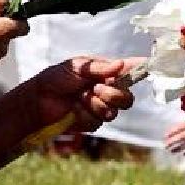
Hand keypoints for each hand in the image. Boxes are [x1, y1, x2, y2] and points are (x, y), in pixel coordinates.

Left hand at [22, 56, 139, 134]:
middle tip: (96, 88)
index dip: (138, 68)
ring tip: (82, 97)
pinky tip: (76, 108)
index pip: (127, 70)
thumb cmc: (54, 78)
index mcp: (103, 72)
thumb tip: (121, 64)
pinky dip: (89, 113)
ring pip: (115, 109)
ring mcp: (100, 106)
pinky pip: (100, 120)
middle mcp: (105, 89)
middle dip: (115, 93)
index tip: (147, 64)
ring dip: (99, 103)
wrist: (37, 100)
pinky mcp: (92, 121)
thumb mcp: (76, 67)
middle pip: (127, 96)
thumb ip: (99, 67)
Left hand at [165, 109, 184, 154]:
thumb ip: (184, 125)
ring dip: (178, 148)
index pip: (179, 128)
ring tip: (171, 150)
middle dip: (172, 142)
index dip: (171, 132)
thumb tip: (171, 132)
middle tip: (165, 145)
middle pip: (182, 137)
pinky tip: (183, 153)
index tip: (165, 136)